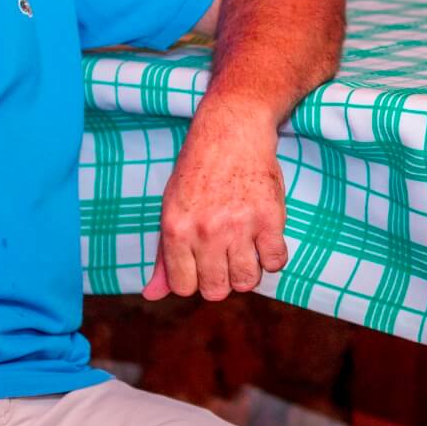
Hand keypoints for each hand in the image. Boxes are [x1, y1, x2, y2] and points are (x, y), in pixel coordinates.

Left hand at [146, 100, 288, 301]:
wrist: (231, 129)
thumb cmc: (198, 171)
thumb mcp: (171, 209)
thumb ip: (163, 256)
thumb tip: (151, 295)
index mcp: (176, 228)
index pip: (183, 287)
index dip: (194, 281)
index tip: (202, 265)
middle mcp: (206, 230)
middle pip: (216, 289)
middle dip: (221, 281)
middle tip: (225, 258)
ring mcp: (239, 224)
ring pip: (246, 281)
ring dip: (247, 273)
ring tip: (246, 251)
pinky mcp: (270, 217)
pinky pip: (275, 261)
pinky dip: (272, 258)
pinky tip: (265, 241)